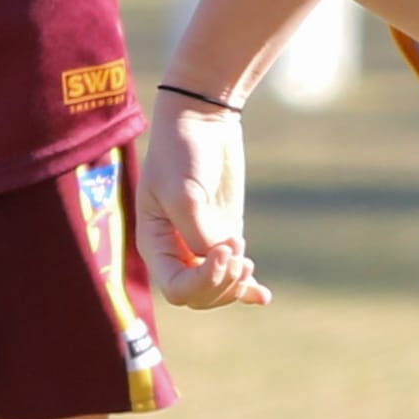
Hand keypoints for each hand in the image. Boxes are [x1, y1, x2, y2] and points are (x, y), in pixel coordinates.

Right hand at [139, 94, 270, 308]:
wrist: (201, 122)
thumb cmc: (181, 152)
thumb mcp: (184, 191)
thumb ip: (198, 232)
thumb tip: (216, 258)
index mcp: (155, 244)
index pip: (177, 290)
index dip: (204, 280)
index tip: (225, 248)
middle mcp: (175, 251)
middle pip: (198, 296)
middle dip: (223, 283)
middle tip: (241, 252)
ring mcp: (201, 246)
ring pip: (217, 290)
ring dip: (236, 284)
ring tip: (247, 258)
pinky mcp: (223, 236)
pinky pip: (233, 274)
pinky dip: (248, 288)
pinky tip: (263, 296)